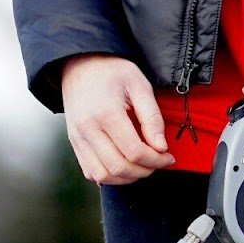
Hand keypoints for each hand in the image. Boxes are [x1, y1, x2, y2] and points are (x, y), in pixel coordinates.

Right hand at [60, 54, 174, 184]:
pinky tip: (123, 167)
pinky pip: (91, 172)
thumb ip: (152, 117)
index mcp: (106, 113)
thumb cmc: (112, 71)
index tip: (168, 157)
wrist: (80, 64)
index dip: (156, 160)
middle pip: (119, 167)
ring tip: (141, 167)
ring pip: (103, 176)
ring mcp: (78, 139)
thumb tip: (161, 147)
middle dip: (144, 171)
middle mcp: (88, 130)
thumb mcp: (139, 85)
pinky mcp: (75, 144)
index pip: (134, 151)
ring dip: (126, 178)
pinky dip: (109, 176)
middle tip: (157, 163)